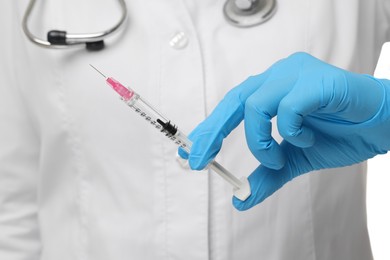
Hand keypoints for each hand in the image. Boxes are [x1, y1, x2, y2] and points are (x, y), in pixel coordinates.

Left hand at [179, 52, 389, 209]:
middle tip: (199, 160)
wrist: (381, 127)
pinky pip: (288, 107)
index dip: (210, 129)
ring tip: (277, 157)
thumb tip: (241, 200)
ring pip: (255, 104)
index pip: (231, 107)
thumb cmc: (339, 134)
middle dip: (212, 132)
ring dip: (260, 140)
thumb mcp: (295, 160)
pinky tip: (307, 139)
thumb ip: (268, 175)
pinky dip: (291, 131)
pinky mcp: (316, 80)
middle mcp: (279, 77)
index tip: (192, 155)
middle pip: (233, 100)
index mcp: (271, 90)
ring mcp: (296, 73)